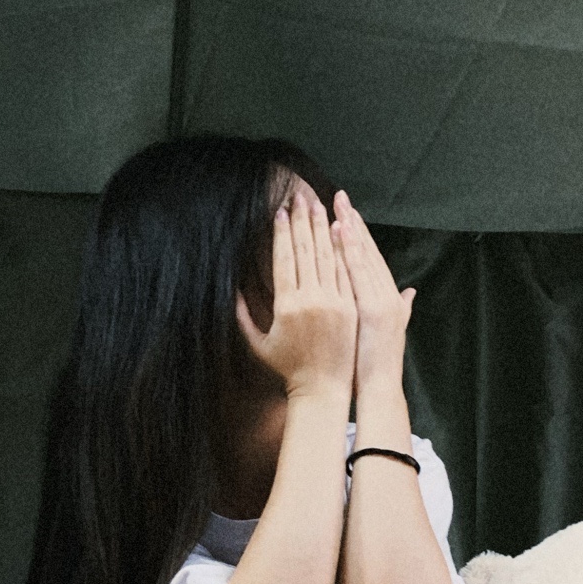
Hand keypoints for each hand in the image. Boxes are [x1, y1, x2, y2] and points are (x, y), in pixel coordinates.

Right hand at [236, 187, 356, 398]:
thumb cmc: (287, 368)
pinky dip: (341, 249)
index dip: (282, 233)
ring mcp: (333, 302)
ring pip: (327, 255)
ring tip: (317, 204)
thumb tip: (232, 290)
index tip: (280, 211)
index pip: (284, 258)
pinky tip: (338, 229)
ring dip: (321, 227)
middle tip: (299, 195)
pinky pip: (344, 271)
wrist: (322, 388)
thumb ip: (243, 316)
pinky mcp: (350, 306)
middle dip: (302, 220)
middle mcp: (311, 299)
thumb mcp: (257, 344)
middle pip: (305, 250)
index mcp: (286, 305)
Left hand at [330, 190, 414, 394]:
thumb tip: (411, 293)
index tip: (347, 211)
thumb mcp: (393, 330)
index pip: (371, 257)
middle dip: (353, 221)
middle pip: (366, 250)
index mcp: (388, 296)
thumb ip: (402, 308)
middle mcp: (385, 293)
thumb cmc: (378, 363)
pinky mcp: (371, 308)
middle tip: (339, 195)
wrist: (380, 387)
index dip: (360, 233)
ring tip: (337, 205)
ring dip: (349, 228)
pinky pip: (355, 273)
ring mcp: (379, 299)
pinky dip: (348, 250)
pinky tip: (337, 230)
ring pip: (361, 256)